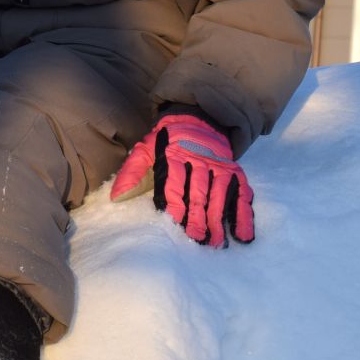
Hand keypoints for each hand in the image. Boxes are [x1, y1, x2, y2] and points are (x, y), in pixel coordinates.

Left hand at [109, 114, 253, 247]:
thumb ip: (132, 171)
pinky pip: (242, 193)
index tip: (173, 222)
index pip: (173, 182)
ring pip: (221, 193)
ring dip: (219, 218)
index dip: (173, 202)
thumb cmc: (168, 141)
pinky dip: (244, 215)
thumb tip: (115, 196)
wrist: (199, 118)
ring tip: (216, 242)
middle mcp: (198, 160)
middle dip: (198, 216)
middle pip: (198, 191)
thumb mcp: (146, 148)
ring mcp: (219, 166)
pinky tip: (243, 235)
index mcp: (173, 155)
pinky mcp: (234, 171)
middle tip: (196, 239)